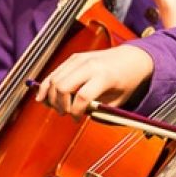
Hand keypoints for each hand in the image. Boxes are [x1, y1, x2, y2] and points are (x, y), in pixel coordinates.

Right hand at [36, 44, 153, 117]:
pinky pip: (55, 72)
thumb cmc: (127, 80)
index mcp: (105, 76)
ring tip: (57, 107)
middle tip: (65, 113)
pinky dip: (46, 85)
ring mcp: (80, 59)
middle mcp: (90, 65)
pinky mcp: (74, 58)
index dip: (76, 112)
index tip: (77, 119)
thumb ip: (100, 110)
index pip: (82, 96)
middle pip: (62, 87)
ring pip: (55, 79)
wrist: (132, 57)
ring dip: (51, 96)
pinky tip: (42, 97)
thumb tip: (80, 116)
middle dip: (60, 105)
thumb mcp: (119, 99)